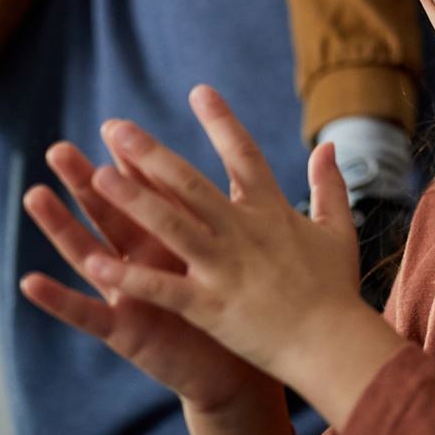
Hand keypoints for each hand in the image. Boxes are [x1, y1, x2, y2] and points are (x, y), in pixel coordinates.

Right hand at [20, 140, 275, 415]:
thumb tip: (249, 164)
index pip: (151, 194)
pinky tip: (29, 281)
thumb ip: (233, 211)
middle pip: (112, 214)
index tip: (116, 128)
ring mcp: (128, 295)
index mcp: (175, 240)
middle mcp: (144, 262)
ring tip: (34, 195)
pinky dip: (58, 299)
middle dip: (87, 182)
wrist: (234, 371)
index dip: (133, 164)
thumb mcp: (232, 252)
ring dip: (61, 226)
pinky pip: (87, 314)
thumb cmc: (236, 308)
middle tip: (59, 149)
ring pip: (90, 254)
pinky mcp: (124, 332)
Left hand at [82, 86, 402, 399]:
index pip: (244, 154)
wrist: (333, 344)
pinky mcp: (211, 306)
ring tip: (99, 175)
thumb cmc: (336, 288)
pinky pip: (163, 288)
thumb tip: (328, 145)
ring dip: (134, 200)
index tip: (199, 90)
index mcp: (272, 211)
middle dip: (152, 154)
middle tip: (117, 128)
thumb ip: (330, 184)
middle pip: (191, 184)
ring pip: (171, 226)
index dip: (221, 121)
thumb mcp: (338, 228)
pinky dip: (130, 275)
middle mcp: (243, 232)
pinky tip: (95, 261)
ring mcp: (225, 268)